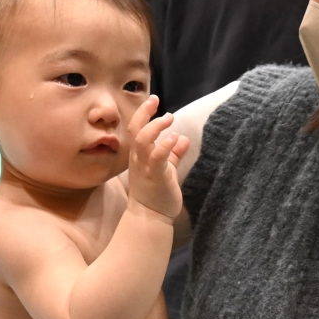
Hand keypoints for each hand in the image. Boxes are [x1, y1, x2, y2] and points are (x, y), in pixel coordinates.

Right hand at [126, 95, 189, 220]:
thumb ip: (173, 154)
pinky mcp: (156, 177)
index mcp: (138, 156)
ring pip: (142, 141)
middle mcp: (138, 159)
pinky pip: (157, 158)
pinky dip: (164, 146)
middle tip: (156, 100)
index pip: (135, 128)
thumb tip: (183, 138)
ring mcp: (145, 168)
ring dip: (155, 126)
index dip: (143, 112)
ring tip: (169, 117)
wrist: (150, 218)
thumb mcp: (165, 169)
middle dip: (144, 113)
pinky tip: (174, 138)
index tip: (153, 99)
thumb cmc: (156, 193)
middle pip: (135, 130)